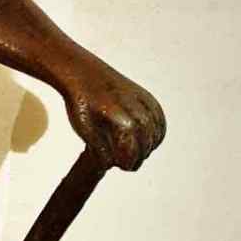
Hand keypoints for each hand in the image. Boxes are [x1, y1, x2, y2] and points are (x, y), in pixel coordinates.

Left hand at [62, 55, 165, 170]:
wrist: (83, 74)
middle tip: (129, 164)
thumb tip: (110, 166)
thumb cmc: (81, 103)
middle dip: (139, 156)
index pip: (133, 151)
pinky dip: (157, 132)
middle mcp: (136, 110)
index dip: (129, 163)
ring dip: (149, 146)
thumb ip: (99, 150)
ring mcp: (144, 101)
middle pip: (146, 144)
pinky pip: (159, 119)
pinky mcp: (147, 96)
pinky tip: (147, 140)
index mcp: (121, 119)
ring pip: (156, 132)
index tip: (122, 166)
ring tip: (135, 153)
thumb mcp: (84, 130)